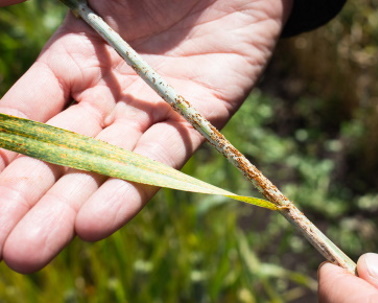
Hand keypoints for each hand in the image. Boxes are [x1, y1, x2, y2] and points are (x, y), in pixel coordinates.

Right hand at [0, 0, 291, 272]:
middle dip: (31, 196)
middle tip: (5, 246)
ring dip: (73, 207)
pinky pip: (165, 157)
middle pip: (66, 152)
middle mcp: (113, 94)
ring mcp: (156, 110)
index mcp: (78, 59)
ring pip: (110, 166)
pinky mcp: (200, 118)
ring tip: (32, 251)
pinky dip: (134, 186)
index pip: (31, 116)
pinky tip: (95, 222)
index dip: (7, 154)